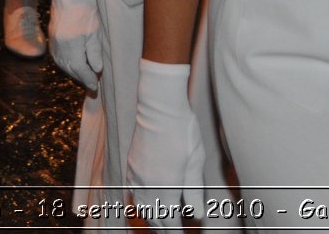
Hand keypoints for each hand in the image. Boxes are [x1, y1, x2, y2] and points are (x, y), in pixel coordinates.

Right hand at [48, 0, 103, 91]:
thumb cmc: (85, 12)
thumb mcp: (95, 32)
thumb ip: (94, 53)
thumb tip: (96, 70)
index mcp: (72, 48)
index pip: (81, 70)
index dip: (89, 80)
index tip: (95, 87)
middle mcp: (60, 50)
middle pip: (72, 70)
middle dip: (82, 79)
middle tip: (92, 87)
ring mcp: (53, 46)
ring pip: (64, 66)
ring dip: (75, 73)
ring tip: (85, 77)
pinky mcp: (51, 41)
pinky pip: (59, 59)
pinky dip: (68, 65)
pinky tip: (74, 66)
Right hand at [126, 59, 204, 232]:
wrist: (159, 108)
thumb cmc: (183, 131)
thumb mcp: (196, 162)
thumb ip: (195, 190)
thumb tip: (197, 215)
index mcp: (167, 188)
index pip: (169, 221)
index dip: (175, 231)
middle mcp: (148, 186)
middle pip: (154, 217)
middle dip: (163, 227)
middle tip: (172, 231)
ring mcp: (137, 177)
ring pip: (141, 207)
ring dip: (151, 216)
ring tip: (161, 222)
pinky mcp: (131, 166)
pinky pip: (133, 193)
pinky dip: (140, 202)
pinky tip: (144, 202)